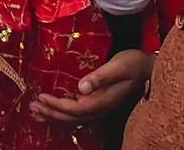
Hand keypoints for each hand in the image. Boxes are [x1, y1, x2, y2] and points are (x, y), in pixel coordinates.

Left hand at [29, 50, 153, 122]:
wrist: (151, 69)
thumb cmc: (134, 64)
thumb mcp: (118, 66)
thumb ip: (100, 77)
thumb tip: (81, 87)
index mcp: (103, 101)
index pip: (74, 109)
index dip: (56, 105)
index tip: (40, 96)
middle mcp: (101, 109)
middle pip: (71, 118)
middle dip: (50, 113)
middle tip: (31, 106)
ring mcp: (102, 109)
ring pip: (74, 119)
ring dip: (54, 116)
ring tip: (37, 113)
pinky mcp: (102, 105)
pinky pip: (79, 115)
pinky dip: (64, 114)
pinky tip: (56, 110)